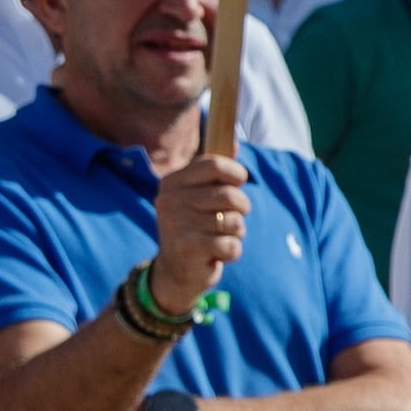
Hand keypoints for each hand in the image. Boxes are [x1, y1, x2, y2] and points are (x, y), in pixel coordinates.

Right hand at [146, 150, 250, 309]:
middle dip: (241, 208)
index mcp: (172, 183)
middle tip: (231, 218)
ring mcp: (176, 225)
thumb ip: (216, 171)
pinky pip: (232, 244)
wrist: (175, 271)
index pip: (215, 164)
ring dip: (236, 232)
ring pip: (235, 222)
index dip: (236, 174)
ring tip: (218, 236)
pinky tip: (216, 254)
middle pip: (229, 194)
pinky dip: (232, 251)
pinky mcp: (188, 248)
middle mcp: (169, 201)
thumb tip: (234, 139)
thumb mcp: (200, 196)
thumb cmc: (195, 227)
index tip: (238, 184)